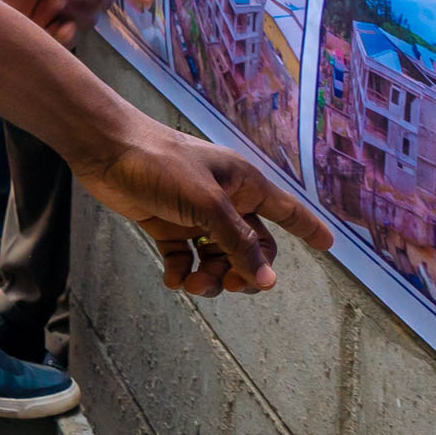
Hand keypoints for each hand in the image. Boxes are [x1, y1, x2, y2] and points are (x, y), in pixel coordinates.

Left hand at [85, 125, 335, 295]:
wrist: (106, 149)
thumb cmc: (161, 163)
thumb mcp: (206, 204)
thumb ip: (238, 243)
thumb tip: (267, 281)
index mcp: (243, 184)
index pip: (287, 210)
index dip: (309, 228)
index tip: (329, 245)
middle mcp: (224, 199)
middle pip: (251, 247)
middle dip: (242, 271)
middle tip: (227, 285)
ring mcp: (195, 213)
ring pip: (217, 258)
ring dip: (209, 277)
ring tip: (190, 285)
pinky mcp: (166, 223)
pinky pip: (185, 258)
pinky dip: (182, 273)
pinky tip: (173, 280)